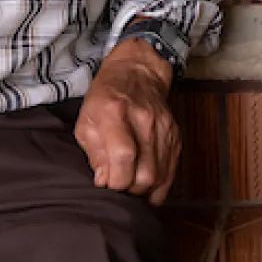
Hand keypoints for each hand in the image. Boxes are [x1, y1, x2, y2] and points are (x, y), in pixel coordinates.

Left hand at [78, 39, 182, 203]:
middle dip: (130, 189)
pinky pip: (171, 170)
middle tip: (119, 187)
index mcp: (114, 112)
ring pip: (160, 176)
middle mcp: (143, 119)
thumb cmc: (105, 98)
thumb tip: (104, 181)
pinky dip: (160, 185)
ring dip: (144, 190)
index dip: (116, 180)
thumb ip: (94, 153)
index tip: (107, 185)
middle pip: (145, 172)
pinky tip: (147, 187)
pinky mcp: (175, 135)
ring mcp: (163, 127)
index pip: (123, 156)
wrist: (137, 72)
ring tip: (130, 185)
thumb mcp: (86, 121)